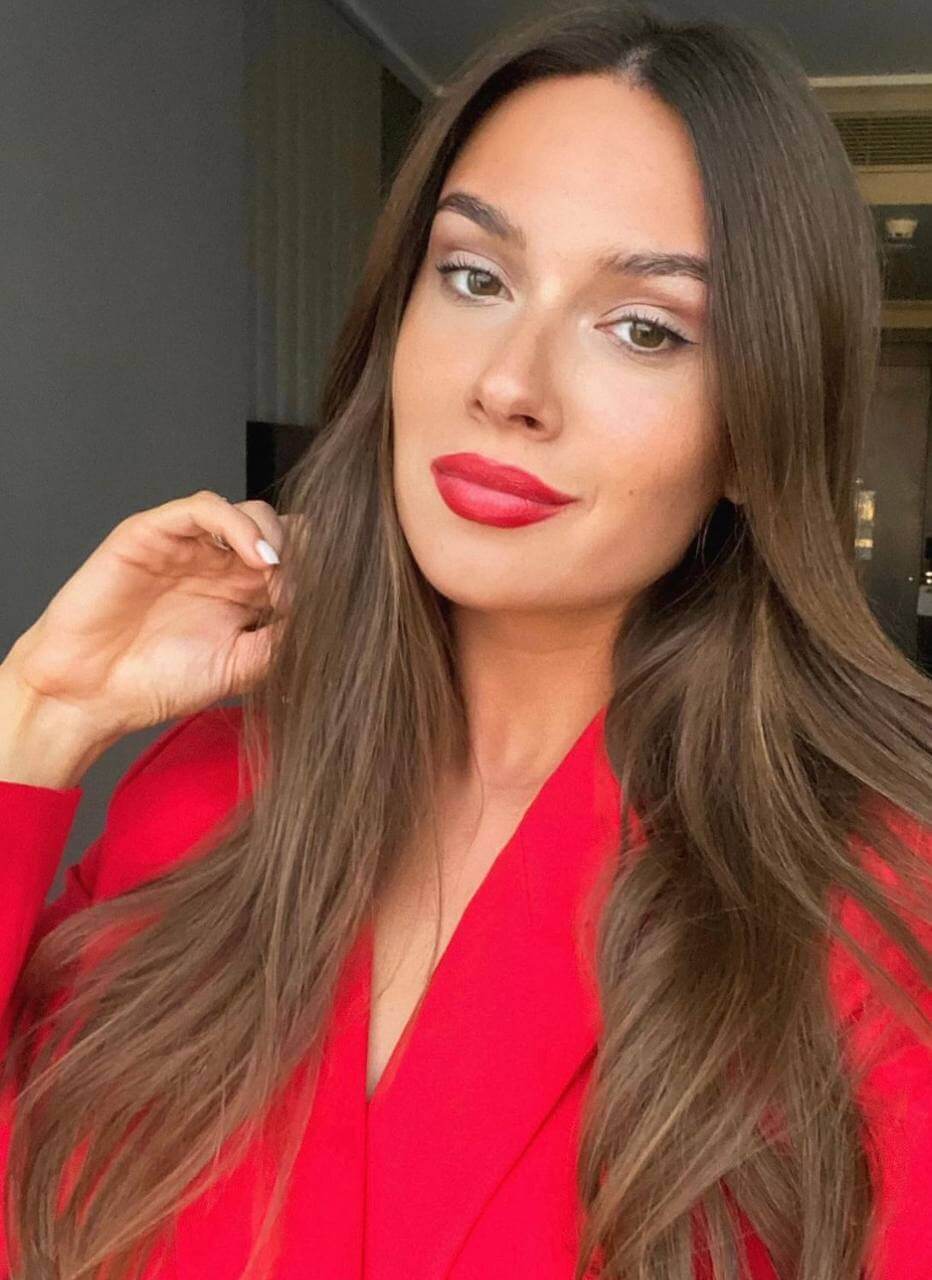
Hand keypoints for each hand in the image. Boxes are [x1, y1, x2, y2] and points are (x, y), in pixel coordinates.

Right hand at [6, 490, 301, 738]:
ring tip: (278, 580)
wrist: (91, 695)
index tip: (328, 606)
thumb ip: (282, 641)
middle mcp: (224, 564)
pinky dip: (239, 525)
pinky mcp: (156, 531)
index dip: (319, 576)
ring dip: (277, 539)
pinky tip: (256, 557)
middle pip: (285, 532)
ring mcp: (191, 545)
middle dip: (304, 557)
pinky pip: (206, 508)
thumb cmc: (157, 682)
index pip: (300, 561)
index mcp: (248, 593)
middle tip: (298, 595)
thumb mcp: (240, 668)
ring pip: (253, 513)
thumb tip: (328, 619)